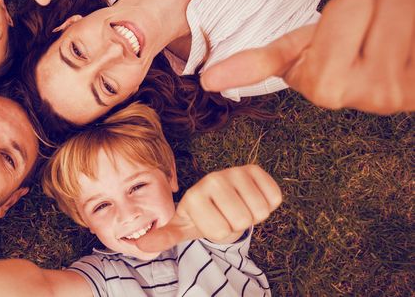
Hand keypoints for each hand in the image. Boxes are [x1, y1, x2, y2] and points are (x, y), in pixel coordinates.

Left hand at [136, 165, 281, 252]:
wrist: (217, 198)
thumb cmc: (199, 216)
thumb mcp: (181, 228)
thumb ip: (164, 237)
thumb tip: (140, 246)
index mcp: (195, 194)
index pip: (221, 229)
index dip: (219, 231)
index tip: (210, 221)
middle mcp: (213, 178)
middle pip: (242, 220)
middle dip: (236, 224)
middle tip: (224, 214)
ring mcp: (235, 171)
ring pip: (260, 210)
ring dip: (252, 215)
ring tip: (235, 207)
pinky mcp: (255, 170)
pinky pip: (274, 197)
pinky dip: (267, 203)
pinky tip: (250, 197)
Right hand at [201, 0, 414, 114]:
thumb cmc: (366, 56)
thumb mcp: (316, 53)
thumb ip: (270, 58)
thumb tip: (210, 79)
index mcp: (312, 82)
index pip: (272, 64)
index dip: (241, 68)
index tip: (210, 79)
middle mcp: (341, 93)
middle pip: (348, 3)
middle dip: (366, 6)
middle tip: (371, 33)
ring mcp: (383, 90)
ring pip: (390, 3)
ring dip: (402, 12)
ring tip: (400, 38)